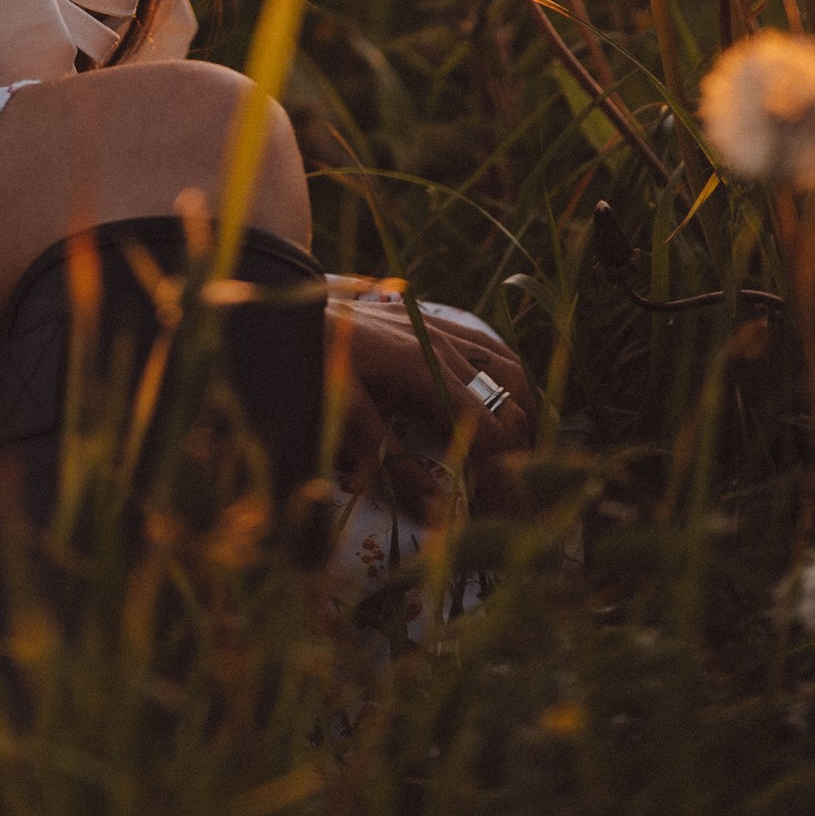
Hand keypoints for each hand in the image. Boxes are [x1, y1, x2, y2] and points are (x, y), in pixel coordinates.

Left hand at [324, 277, 533, 512]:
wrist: (288, 305)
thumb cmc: (313, 360)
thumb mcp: (343, 415)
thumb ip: (390, 461)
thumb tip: (434, 509)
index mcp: (424, 367)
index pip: (486, 426)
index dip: (499, 472)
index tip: (501, 510)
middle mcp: (441, 343)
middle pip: (506, 398)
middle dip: (519, 448)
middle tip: (516, 492)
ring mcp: (439, 327)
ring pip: (506, 367)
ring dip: (524, 411)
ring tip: (525, 455)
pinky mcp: (430, 322)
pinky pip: (487, 345)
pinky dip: (508, 377)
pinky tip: (508, 404)